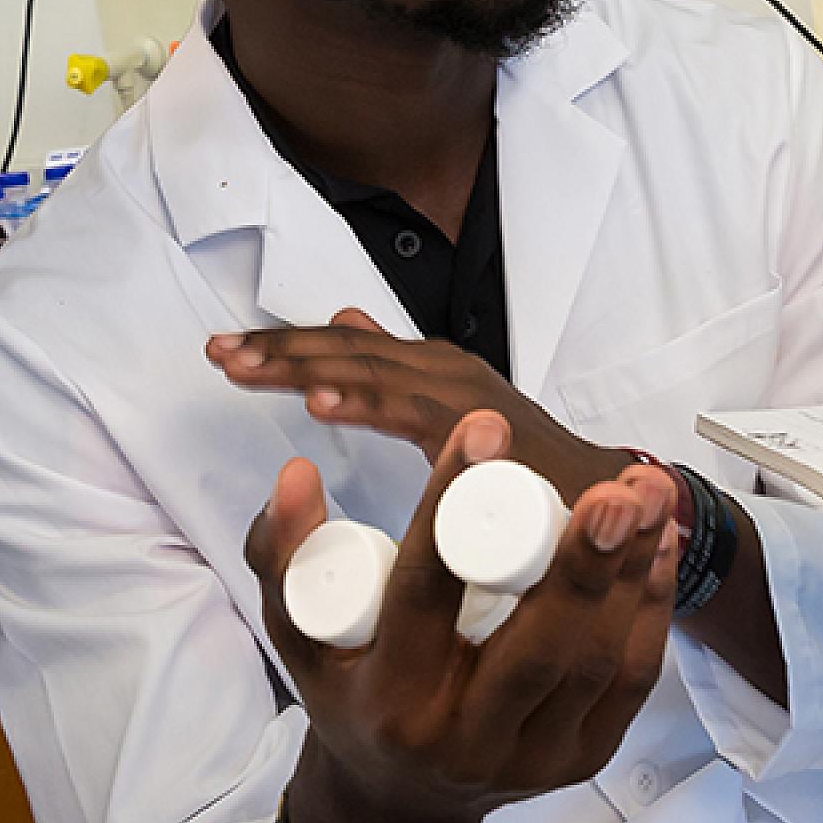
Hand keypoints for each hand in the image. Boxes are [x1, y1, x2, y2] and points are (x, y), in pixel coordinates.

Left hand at [211, 309, 634, 506]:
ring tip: (247, 368)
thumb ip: (396, 369)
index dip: (285, 345)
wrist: (605, 501)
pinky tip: (322, 404)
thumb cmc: (524, 463)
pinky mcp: (479, 431)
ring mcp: (462, 395)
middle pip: (346, 350)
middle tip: (218, 352)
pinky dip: (366, 402)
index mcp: (429, 368)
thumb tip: (346, 321)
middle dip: (279, 350)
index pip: (344, 346)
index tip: (224, 351)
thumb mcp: (448, 408)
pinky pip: (411, 413)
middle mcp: (443, 369)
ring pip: (368, 371)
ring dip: (305, 367)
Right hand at [246, 409, 678, 822]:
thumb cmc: (352, 692)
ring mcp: (533, 758)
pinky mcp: (583, 760)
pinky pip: (629, 683)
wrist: (399, 800)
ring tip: (648, 494)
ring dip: (632, 575)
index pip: (424, 593)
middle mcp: (465, 739)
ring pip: (595, 665)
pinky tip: (657, 544)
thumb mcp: (299, 631)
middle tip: (614, 487)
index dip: (452, 505)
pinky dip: (651, 610)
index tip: (486, 425)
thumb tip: (299, 472)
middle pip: (537, 649)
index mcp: (391, 700)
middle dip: (584, 564)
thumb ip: (284, 550)